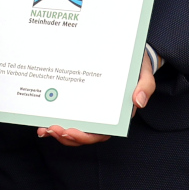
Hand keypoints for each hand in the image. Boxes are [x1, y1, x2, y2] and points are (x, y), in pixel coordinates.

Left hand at [39, 50, 155, 146]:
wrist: (129, 53)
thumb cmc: (136, 65)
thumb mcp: (144, 72)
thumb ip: (145, 86)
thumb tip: (139, 101)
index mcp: (117, 114)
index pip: (101, 132)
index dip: (85, 136)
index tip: (70, 132)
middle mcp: (103, 115)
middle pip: (84, 134)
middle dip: (67, 136)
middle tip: (52, 129)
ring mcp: (90, 109)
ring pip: (74, 128)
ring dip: (59, 132)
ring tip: (44, 129)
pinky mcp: (81, 100)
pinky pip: (68, 114)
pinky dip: (55, 119)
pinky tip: (43, 120)